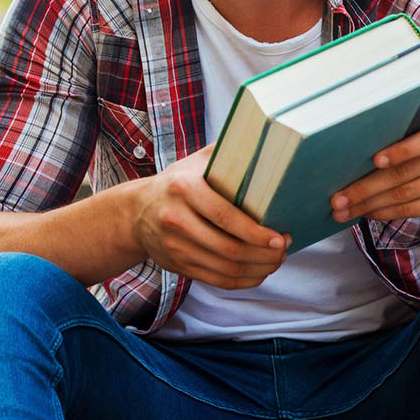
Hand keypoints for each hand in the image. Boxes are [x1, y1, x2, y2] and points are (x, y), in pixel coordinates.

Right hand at [130, 144, 290, 288]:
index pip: (225, 216)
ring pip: (225, 269)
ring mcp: (175, 247)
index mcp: (184, 188)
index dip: (255, 232)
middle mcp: (176, 219)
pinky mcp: (177, 266)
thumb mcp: (194, 162)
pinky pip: (217, 281)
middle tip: (284, 249)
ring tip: (276, 260)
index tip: (279, 237)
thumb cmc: (176, 183)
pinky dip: (243, 280)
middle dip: (264, 254)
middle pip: (229, 249)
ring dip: (258, 269)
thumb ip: (225, 151)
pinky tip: (258, 272)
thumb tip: (265, 138)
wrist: (135, 212)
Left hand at [330, 104, 419, 224]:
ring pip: (405, 193)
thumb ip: (398, 131)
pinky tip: (368, 213)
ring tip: (344, 210)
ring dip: (370, 204)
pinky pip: (414, 209)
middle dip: (365, 187)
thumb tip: (349, 150)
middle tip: (337, 199)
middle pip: (406, 171)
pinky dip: (386, 212)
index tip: (374, 161)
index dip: (401, 150)